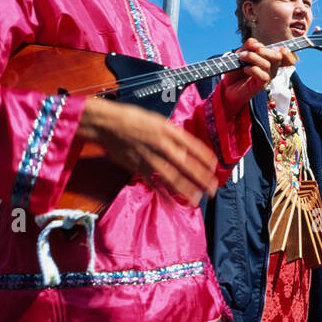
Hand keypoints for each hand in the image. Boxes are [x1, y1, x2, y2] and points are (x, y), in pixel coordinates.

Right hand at [79, 97, 218, 206]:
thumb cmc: (132, 119)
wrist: (107, 123)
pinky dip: (164, 194)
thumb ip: (173, 134)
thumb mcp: (158, 120)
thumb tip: (185, 147)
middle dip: (202, 179)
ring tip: (197, 199)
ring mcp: (151, 158)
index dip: (206, 159)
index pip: (195, 147)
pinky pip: (155, 183)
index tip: (215, 167)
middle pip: (188, 165)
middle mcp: (163, 145)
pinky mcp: (139, 167)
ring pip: (173, 177)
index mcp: (169, 131)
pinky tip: (173, 202)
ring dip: (187, 190)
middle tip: (213, 189)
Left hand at [221, 39, 295, 113]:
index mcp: (269, 59)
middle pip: (277, 56)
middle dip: (262, 50)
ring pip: (267, 64)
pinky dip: (252, 69)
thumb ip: (249, 46)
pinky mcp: (262, 85)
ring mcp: (268, 77)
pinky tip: (245, 69)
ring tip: (242, 58)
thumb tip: (257, 44)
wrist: (227, 86)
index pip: (284, 54)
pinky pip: (263, 75)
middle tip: (247, 52)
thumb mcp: (241, 53)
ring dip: (252, 58)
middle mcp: (271, 68)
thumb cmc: (236, 70)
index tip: (265, 48)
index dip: (283, 50)